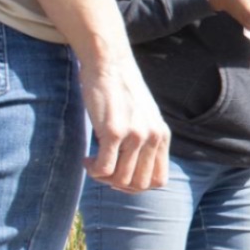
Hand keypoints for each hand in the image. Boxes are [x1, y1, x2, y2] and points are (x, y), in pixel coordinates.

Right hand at [80, 58, 169, 192]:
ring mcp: (135, 135)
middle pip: (139, 185)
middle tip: (104, 170)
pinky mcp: (114, 131)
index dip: (138, 186)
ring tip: (93, 162)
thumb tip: (132, 171)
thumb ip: (145, 140)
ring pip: (120, 180)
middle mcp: (153, 137)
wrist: (110, 63)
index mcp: (162, 136)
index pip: (158, 181)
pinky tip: (87, 158)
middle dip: (118, 185)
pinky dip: (93, 171)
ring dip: (103, 178)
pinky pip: (104, 169)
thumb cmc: (122, 91)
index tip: (120, 175)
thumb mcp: (144, 116)